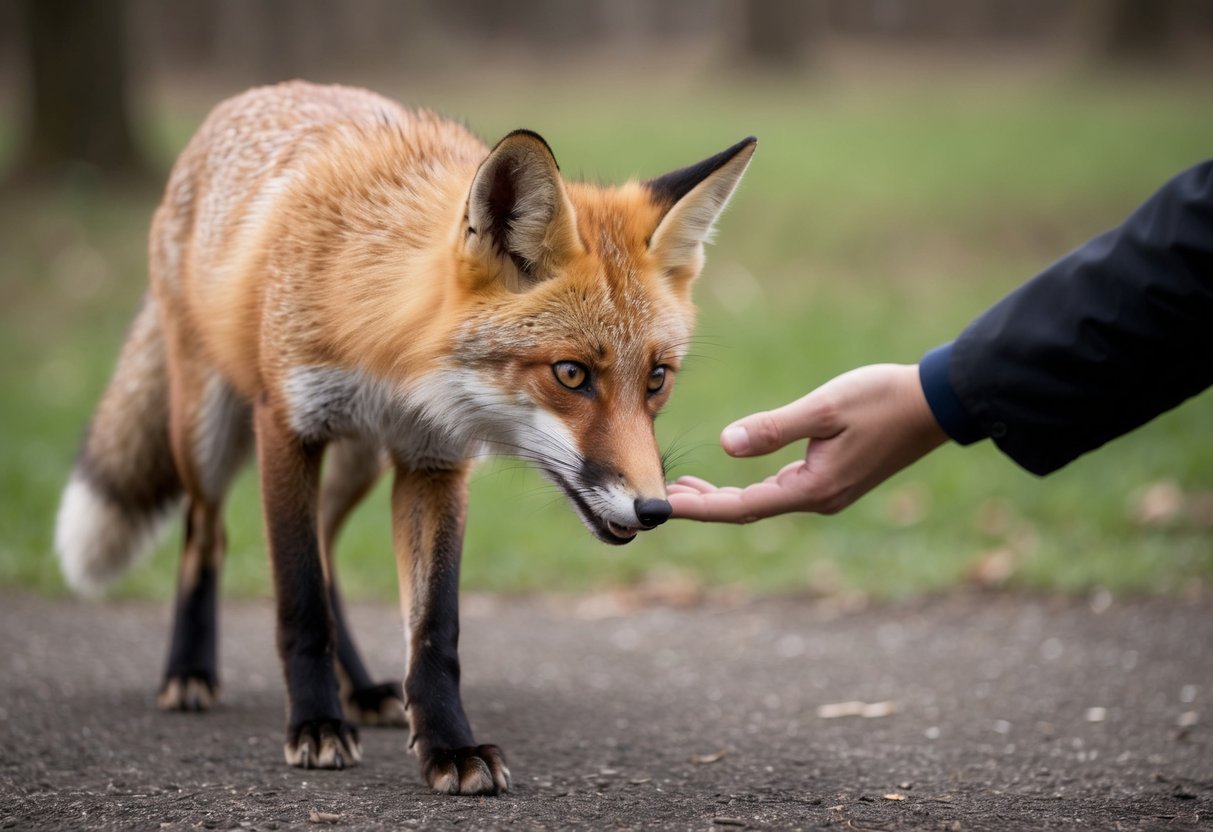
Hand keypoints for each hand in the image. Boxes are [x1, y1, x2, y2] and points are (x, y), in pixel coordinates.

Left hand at [667, 364, 946, 521]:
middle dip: (705, 506)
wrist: (937, 404)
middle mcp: (818, 499)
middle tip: (664, 497)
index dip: (699, 508)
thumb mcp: (824, 408)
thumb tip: (726, 445)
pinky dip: (751, 486)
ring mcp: (829, 492)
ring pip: (764, 501)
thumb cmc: (882, 400)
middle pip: (748, 510)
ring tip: (687, 488)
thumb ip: (774, 428)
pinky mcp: (836, 480)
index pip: (741, 507)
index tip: (664, 506)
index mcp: (812, 488)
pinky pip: (782, 491)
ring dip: (725, 496)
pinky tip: (737, 473)